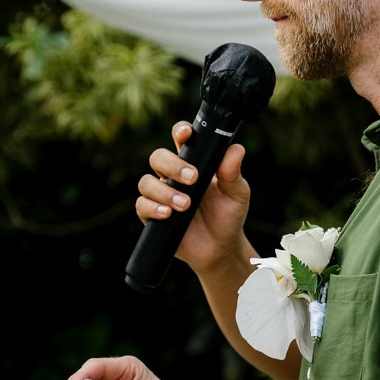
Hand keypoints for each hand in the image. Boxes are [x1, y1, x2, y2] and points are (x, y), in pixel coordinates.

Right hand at [136, 129, 250, 272]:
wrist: (221, 247)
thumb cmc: (228, 215)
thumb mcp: (237, 193)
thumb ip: (233, 172)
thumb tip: (236, 149)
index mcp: (193, 163)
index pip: (181, 140)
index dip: (179, 132)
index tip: (185, 134)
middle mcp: (173, 176)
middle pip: (158, 157)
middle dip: (172, 164)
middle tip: (192, 178)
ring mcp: (161, 195)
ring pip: (146, 182)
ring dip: (165, 191)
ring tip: (186, 204)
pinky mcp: (153, 216)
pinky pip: (142, 206)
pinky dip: (153, 208)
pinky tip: (168, 214)